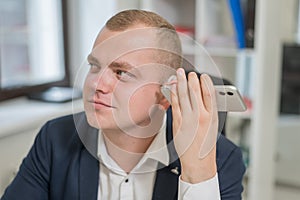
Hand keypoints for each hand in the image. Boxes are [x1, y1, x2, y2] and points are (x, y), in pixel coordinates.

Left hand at [171, 68, 218, 182]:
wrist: (198, 164)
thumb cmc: (206, 146)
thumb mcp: (213, 127)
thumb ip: (208, 111)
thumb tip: (201, 96)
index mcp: (212, 117)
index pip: (210, 94)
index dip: (205, 82)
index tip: (202, 75)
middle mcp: (201, 116)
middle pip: (195, 92)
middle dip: (190, 79)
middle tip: (188, 73)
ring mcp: (188, 120)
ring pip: (183, 96)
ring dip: (180, 83)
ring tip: (179, 75)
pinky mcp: (178, 124)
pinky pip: (175, 105)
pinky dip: (173, 95)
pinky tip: (172, 88)